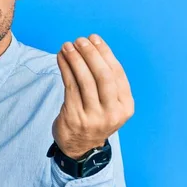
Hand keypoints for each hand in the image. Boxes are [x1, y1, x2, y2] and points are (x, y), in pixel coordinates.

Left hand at [52, 34, 134, 159]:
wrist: (80, 147)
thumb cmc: (95, 117)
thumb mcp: (110, 104)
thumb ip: (108, 82)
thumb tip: (93, 47)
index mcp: (125, 106)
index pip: (117, 74)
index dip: (105, 53)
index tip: (94, 39)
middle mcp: (112, 113)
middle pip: (103, 76)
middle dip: (90, 54)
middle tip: (80, 40)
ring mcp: (94, 117)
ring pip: (84, 80)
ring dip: (75, 59)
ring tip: (67, 46)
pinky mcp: (75, 117)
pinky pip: (70, 87)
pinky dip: (65, 69)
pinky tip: (61, 58)